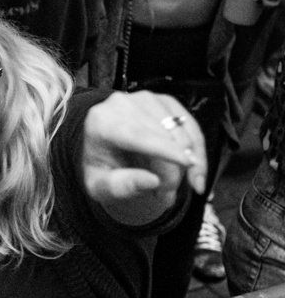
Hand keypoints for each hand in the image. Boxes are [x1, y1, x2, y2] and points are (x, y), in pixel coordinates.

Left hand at [82, 91, 206, 214]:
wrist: (105, 151)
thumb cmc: (102, 171)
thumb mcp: (101, 187)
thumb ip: (121, 187)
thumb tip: (152, 181)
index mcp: (100, 122)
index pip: (136, 134)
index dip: (163, 148)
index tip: (187, 163)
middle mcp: (122, 104)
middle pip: (162, 138)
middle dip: (172, 173)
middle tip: (166, 198)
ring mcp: (146, 99)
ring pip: (181, 133)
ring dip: (185, 166)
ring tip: (169, 188)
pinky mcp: (165, 101)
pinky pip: (191, 127)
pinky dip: (197, 151)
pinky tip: (193, 171)